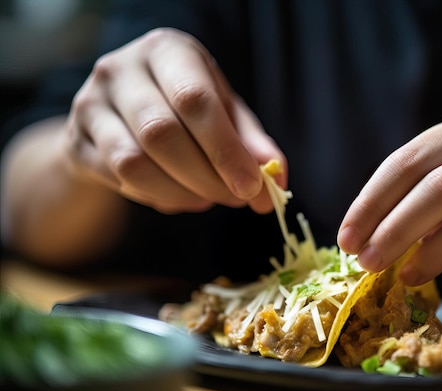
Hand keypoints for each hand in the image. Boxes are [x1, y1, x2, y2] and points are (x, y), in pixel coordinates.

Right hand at [66, 28, 285, 213]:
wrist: (123, 115)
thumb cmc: (186, 109)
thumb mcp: (224, 113)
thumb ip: (250, 143)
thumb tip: (277, 178)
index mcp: (167, 50)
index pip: (195, 99)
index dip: (226, 150)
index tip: (252, 188)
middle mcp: (121, 69)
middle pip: (162, 134)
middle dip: (207, 178)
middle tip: (236, 199)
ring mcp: (90, 103)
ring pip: (134, 164)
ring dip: (181, 193)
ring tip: (207, 198)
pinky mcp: (75, 140)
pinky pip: (118, 181)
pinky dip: (157, 198)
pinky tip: (178, 195)